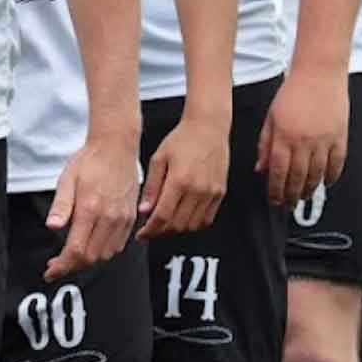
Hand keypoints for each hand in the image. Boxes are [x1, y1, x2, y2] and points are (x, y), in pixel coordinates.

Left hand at [46, 133, 138, 280]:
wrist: (117, 147)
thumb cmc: (90, 161)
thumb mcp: (67, 179)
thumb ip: (61, 206)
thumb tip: (52, 227)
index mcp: (90, 208)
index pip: (76, 251)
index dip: (62, 267)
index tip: (50, 272)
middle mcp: (110, 217)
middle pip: (91, 258)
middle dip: (72, 267)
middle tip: (56, 265)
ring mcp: (123, 219)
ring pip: (106, 255)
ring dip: (88, 262)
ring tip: (72, 258)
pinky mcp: (131, 218)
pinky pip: (118, 246)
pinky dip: (104, 254)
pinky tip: (91, 248)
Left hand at [138, 106, 228, 237]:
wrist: (208, 128)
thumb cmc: (182, 139)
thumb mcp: (158, 159)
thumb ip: (151, 187)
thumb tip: (144, 211)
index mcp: (179, 180)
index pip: (162, 216)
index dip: (150, 230)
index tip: (142, 234)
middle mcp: (197, 189)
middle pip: (177, 225)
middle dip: (161, 231)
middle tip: (151, 228)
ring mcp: (211, 193)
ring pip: (192, 226)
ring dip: (177, 229)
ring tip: (166, 222)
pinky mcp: (220, 193)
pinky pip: (206, 219)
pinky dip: (193, 224)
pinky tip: (183, 217)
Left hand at [258, 68, 348, 209]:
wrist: (319, 73)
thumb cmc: (291, 93)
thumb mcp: (271, 117)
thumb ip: (265, 144)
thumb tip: (261, 169)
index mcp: (283, 136)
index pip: (278, 173)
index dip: (275, 191)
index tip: (274, 200)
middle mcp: (304, 141)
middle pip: (297, 178)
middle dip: (291, 196)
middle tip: (287, 205)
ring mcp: (324, 140)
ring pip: (317, 175)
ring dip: (309, 189)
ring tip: (303, 196)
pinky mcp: (340, 137)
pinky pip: (337, 165)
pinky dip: (331, 177)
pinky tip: (325, 183)